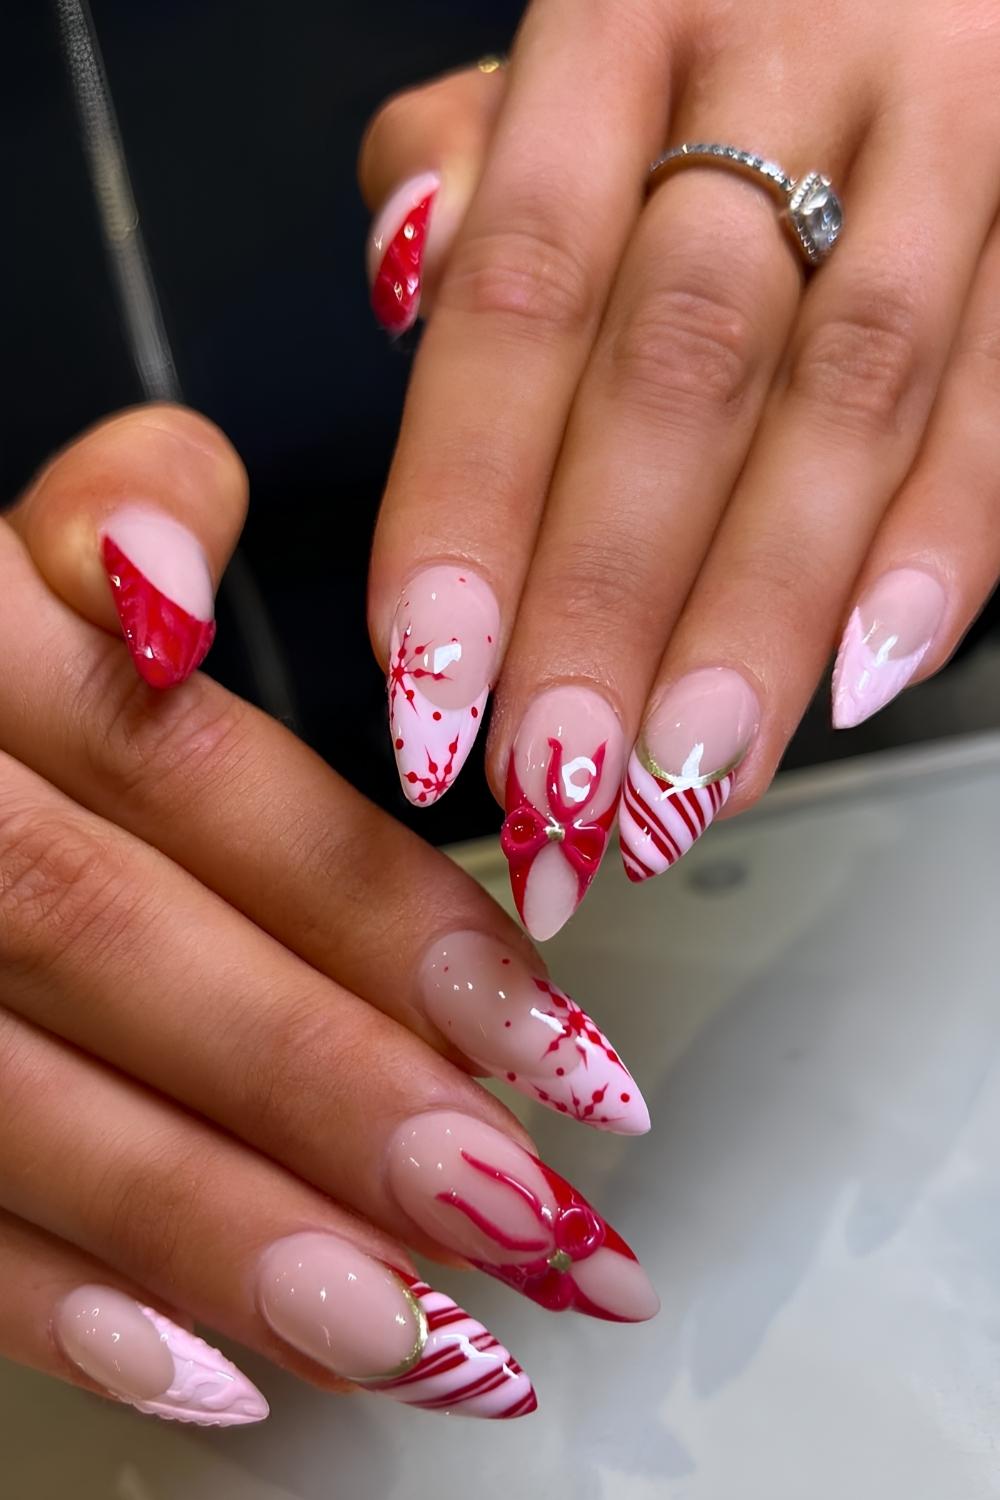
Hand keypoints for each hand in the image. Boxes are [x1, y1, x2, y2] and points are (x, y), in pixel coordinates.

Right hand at [0, 407, 655, 1426]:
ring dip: (219, 1227)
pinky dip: (48, 1299)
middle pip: (112, 939)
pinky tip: (207, 1368)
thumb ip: (123, 512)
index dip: (373, 906)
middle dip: (328, 1088)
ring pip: (16, 1090)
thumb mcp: (15, 557)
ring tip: (412, 1329)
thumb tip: (175, 574)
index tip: (550, 1039)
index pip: (188, 763)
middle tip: (525, 1216)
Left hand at [359, 4, 999, 938]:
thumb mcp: (572, 66)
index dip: (468, 501)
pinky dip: (941, 550)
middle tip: (556, 776)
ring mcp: (945, 139)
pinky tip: (863, 677)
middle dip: (609, 599)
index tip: (429, 677)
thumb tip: (406, 281)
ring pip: (851, 402)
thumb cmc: (714, 42)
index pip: (520, 292)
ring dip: (762, 615)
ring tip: (688, 776)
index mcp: (623, 27)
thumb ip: (477, 166)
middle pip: (682, 369)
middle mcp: (790, 66)